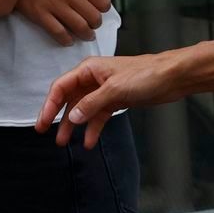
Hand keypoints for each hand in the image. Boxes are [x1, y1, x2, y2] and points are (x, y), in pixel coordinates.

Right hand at [15, 0, 110, 45]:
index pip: (103, 2)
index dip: (103, 8)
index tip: (99, 9)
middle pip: (93, 17)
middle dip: (96, 23)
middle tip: (92, 24)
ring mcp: (53, 4)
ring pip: (79, 27)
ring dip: (86, 34)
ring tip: (86, 34)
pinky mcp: (39, 13)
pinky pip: (58, 33)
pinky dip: (66, 40)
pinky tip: (68, 40)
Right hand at [38, 52, 182, 147]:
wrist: (171, 77)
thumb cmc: (144, 75)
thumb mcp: (114, 89)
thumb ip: (91, 104)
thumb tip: (72, 117)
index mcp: (88, 70)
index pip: (61, 87)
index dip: (49, 105)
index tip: (42, 122)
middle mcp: (92, 79)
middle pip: (69, 99)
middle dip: (57, 116)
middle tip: (46, 133)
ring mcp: (103, 91)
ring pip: (82, 110)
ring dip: (74, 125)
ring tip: (64, 143)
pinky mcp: (115, 101)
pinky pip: (98, 116)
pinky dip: (93, 128)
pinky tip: (88, 141)